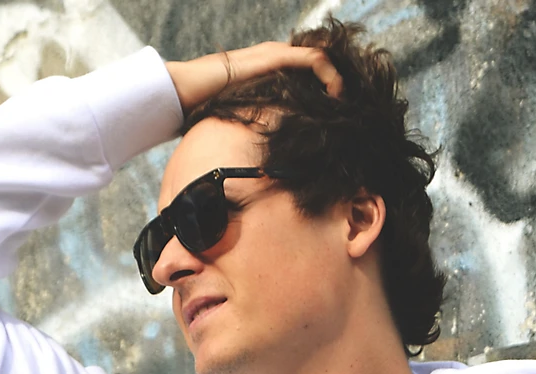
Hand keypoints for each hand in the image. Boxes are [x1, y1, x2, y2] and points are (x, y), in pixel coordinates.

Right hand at [165, 42, 340, 112]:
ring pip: (320, 60)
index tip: (333, 114)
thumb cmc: (205, 106)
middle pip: (317, 65)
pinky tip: (336, 94)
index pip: (305, 74)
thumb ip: (254, 124)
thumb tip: (261, 156)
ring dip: (338, 80)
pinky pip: (314, 60)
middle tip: (346, 109)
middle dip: (335, 85)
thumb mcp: (238, 117)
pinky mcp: (276, 57)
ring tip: (345, 102)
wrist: (189, 88)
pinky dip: (330, 75)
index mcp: (269, 73)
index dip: (323, 90)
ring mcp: (276, 55)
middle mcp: (276, 59)